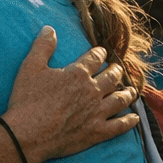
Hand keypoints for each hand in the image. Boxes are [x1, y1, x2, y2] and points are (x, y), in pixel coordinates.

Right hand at [4, 26, 137, 162]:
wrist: (28, 134)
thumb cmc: (28, 100)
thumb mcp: (31, 67)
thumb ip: (43, 46)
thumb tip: (50, 28)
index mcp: (78, 74)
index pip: (95, 58)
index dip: (99, 53)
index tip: (102, 52)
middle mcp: (92, 91)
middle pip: (111, 77)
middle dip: (116, 71)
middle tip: (117, 69)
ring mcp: (96, 112)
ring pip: (120, 99)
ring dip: (127, 93)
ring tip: (131, 91)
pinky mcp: (96, 132)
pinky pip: (119, 126)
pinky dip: (129, 121)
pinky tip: (135, 118)